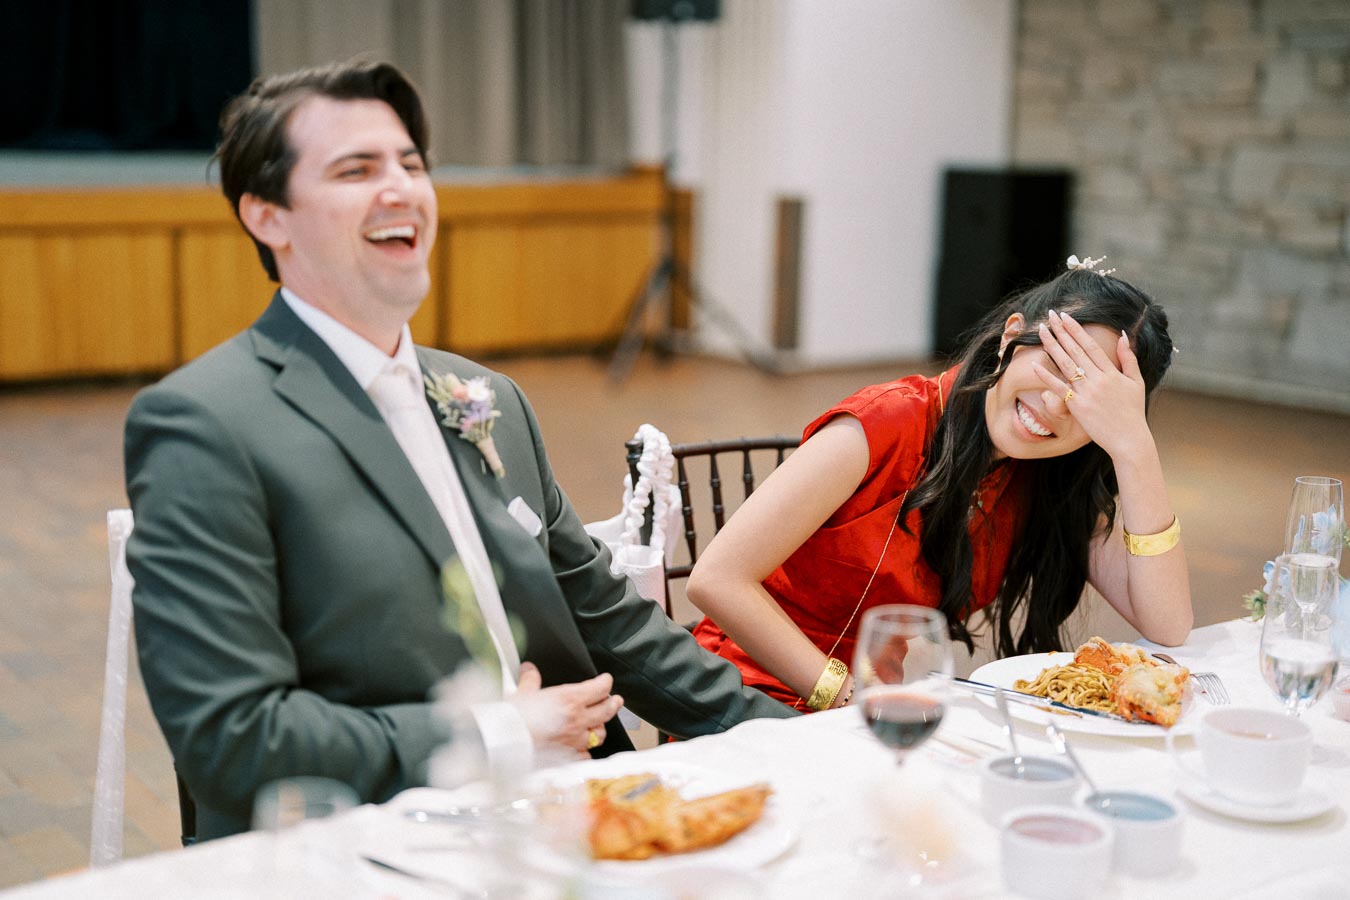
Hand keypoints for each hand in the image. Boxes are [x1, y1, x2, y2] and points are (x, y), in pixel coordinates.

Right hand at [511, 662, 623, 756]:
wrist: (505, 744)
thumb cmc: (513, 719)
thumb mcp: (521, 693)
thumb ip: (530, 680)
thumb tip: (529, 670)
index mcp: (569, 699)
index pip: (599, 688)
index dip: (605, 682)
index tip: (606, 680)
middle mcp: (577, 719)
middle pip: (606, 710)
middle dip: (613, 704)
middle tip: (616, 700)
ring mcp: (575, 740)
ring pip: (599, 734)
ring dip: (601, 728)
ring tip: (599, 725)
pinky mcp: (568, 756)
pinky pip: (585, 755)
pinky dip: (585, 751)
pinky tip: (583, 749)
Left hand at [1033, 310, 1152, 459]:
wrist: (1129, 439)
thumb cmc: (1133, 411)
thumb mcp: (1136, 382)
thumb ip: (1129, 358)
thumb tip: (1123, 335)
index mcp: (1112, 372)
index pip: (1090, 345)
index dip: (1076, 330)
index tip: (1065, 316)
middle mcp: (1098, 380)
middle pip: (1075, 350)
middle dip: (1061, 331)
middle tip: (1049, 315)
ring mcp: (1086, 393)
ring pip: (1065, 364)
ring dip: (1051, 346)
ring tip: (1040, 330)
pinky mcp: (1077, 406)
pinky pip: (1059, 388)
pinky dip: (1047, 376)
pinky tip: (1035, 364)